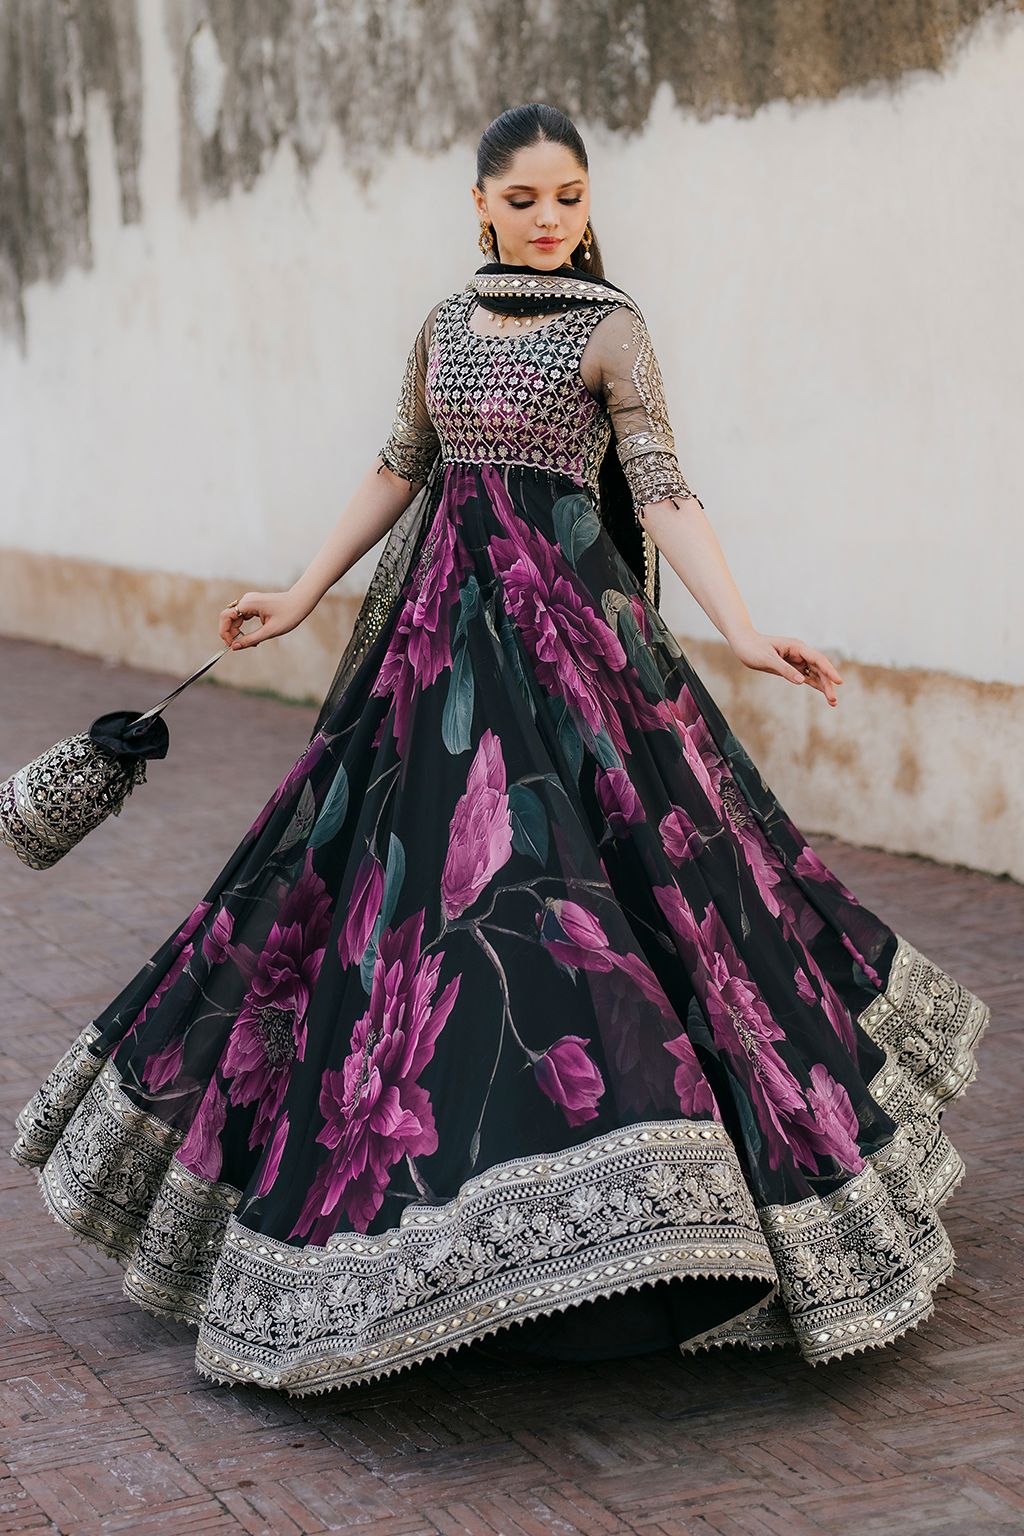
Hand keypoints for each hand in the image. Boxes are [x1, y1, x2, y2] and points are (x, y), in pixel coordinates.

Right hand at [218, 590, 310, 649]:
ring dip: (238, 632)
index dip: (224, 632)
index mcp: (248, 604)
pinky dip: (244, 628)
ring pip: (235, 619)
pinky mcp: (254, 604)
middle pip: (228, 618)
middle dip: (231, 634)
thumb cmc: (289, 615)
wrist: (301, 602)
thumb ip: (250, 639)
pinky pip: (242, 617)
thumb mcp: (270, 631)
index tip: (231, 645)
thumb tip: (234, 647)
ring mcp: (249, 601)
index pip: (225, 617)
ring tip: (252, 643)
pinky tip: (254, 637)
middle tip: (240, 646)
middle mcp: (246, 600)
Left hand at [727, 627, 843, 706]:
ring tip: (833, 702)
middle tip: (833, 701)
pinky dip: (816, 685)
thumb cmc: (753, 648)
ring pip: (815, 674)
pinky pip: (807, 676)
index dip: (829, 671)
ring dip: (824, 686)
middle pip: (819, 668)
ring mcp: (797, 660)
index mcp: (796, 647)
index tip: (838, 681)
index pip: (818, 659)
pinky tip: (824, 693)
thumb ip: (785, 669)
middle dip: (828, 684)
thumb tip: (802, 680)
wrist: (743, 643)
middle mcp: (800, 653)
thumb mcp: (767, 659)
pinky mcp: (792, 667)